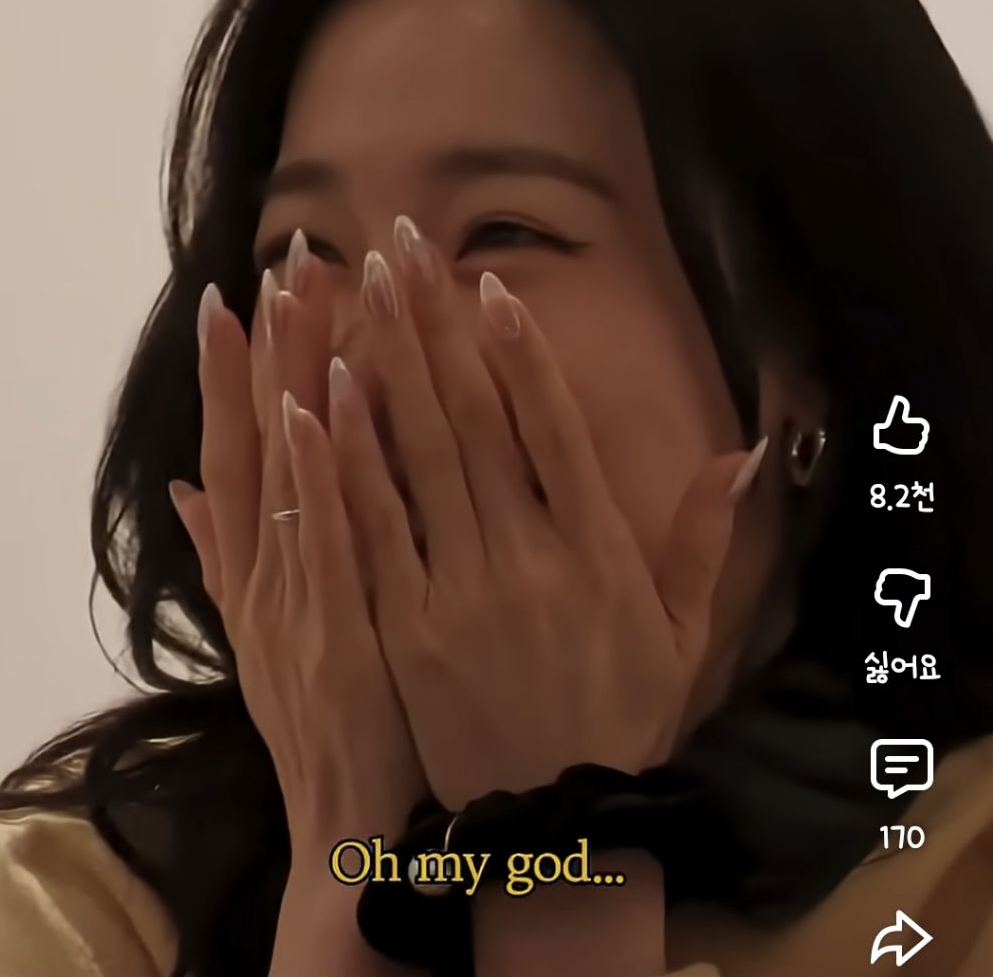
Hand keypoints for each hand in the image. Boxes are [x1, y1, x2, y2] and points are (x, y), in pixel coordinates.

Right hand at [168, 239, 426, 859]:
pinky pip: (327, 536)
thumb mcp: (265, 637)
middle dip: (271, 349)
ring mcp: (298, 597)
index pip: (236, 452)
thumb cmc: (321, 719)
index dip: (234, 374)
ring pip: (288, 470)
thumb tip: (185, 492)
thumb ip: (228, 560)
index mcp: (253, 571)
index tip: (241, 295)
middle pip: (259, 442)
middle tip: (287, 258)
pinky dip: (315, 470)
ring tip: (299, 291)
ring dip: (291, 378)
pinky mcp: (342, 629)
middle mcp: (264, 572)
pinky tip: (316, 402)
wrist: (346, 819)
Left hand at [327, 217, 764, 809]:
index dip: (519, 353)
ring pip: (415, 461)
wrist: (548, 822)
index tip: (488, 285)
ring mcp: (458, 592)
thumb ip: (704, 543)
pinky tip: (321, 397)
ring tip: (358, 289)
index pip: (553, 431)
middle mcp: (527, 560)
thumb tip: (746, 455)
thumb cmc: (618, 719)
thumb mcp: (682, 637)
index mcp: (597, 555)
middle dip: (436, 326)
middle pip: (472, 422)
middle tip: (403, 244)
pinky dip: (347, 460)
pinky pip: (372, 529)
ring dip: (384, 367)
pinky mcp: (404, 626)